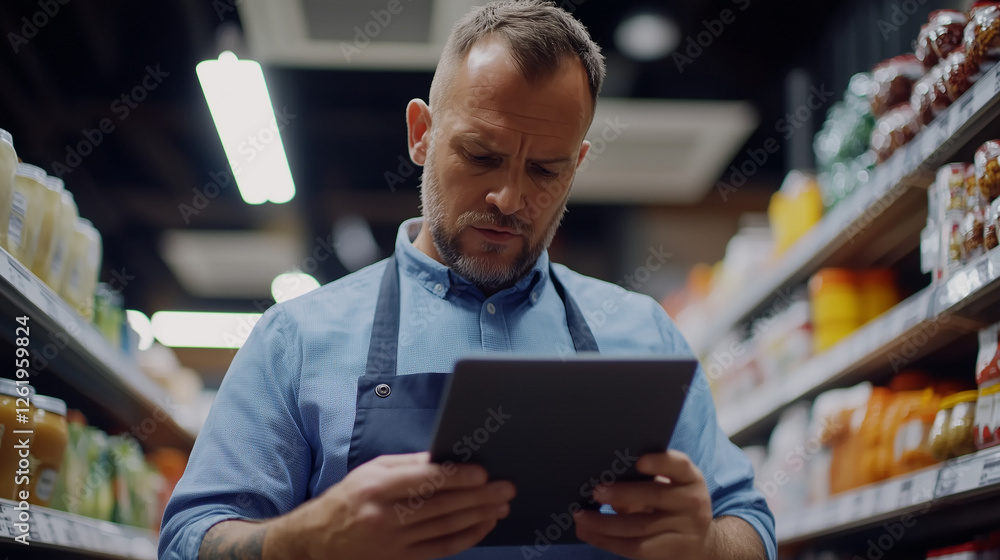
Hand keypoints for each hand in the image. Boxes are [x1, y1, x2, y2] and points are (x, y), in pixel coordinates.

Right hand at [275, 452, 514, 559]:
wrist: (316, 541)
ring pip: (445, 528)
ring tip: (502, 505)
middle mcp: (384, 516)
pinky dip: (466, 537)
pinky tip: (484, 525)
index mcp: (377, 487)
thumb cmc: (349, 498)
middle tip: (506, 488)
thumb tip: (445, 457)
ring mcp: (392, 542)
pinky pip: (441, 549)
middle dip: (478, 497)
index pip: (424, 481)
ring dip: (478, 516)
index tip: (483, 473)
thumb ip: (408, 463)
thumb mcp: (371, 470)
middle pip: (441, 506)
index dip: (457, 477)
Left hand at [573, 450, 716, 559]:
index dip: (660, 462)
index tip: (639, 461)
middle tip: (595, 491)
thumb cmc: (673, 505)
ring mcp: (685, 530)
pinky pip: (636, 548)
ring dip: (605, 522)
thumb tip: (603, 486)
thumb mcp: (668, 488)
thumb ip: (643, 483)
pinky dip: (608, 541)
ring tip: (581, 516)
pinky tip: (590, 533)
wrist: (701, 542)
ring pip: (640, 527)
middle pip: (656, 496)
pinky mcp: (672, 552)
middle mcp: (692, 502)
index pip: (680, 465)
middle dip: (622, 494)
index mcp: (690, 478)